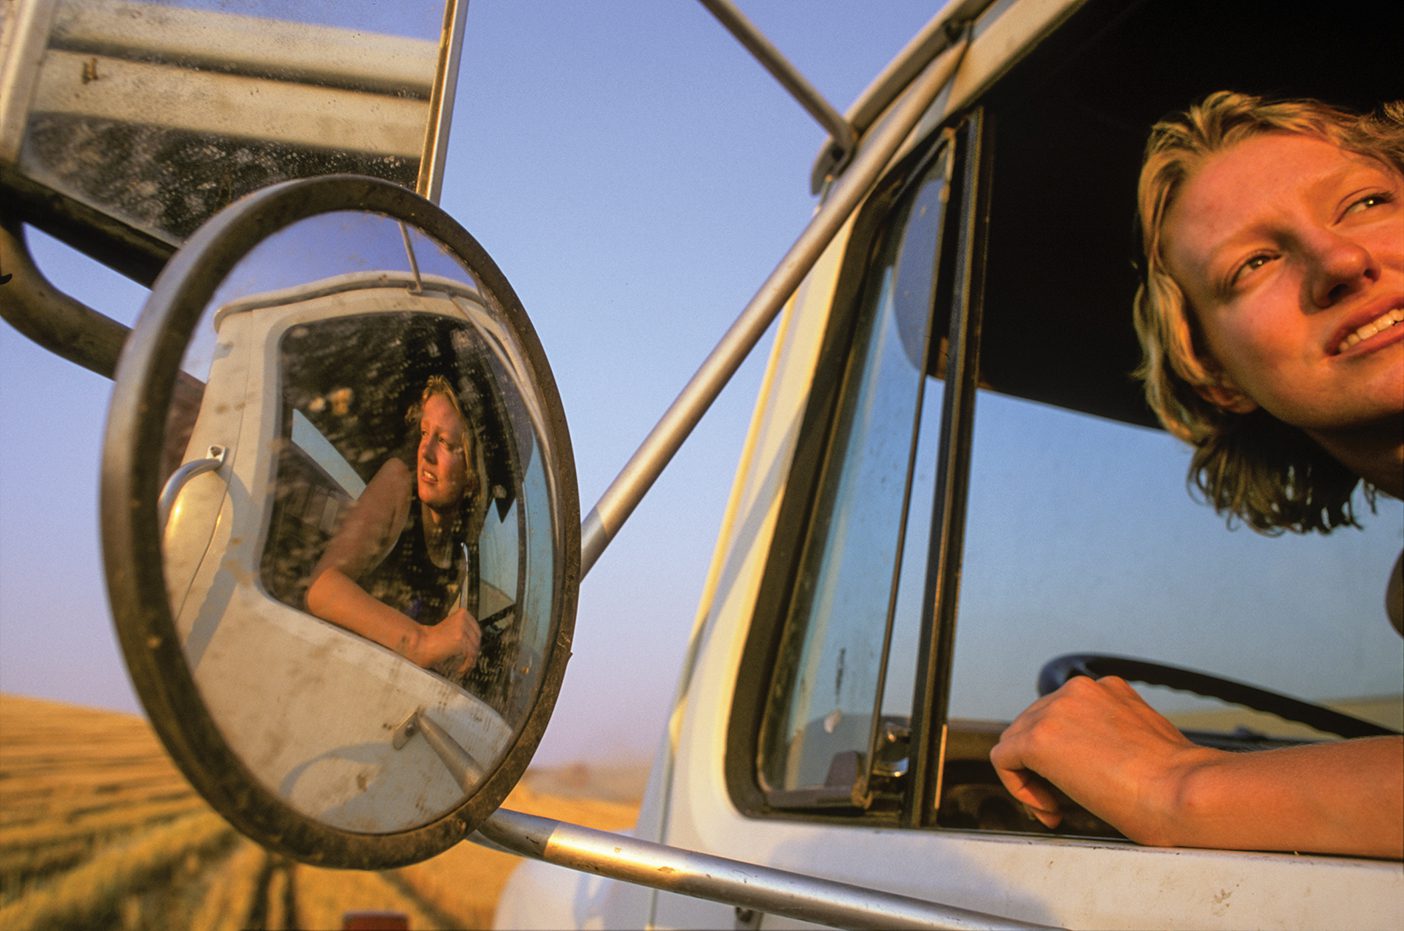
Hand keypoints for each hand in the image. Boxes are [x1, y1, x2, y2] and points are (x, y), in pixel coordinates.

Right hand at [414, 607, 480, 676]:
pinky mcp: (460, 640)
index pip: (476, 630)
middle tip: (467, 662)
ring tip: (462, 667)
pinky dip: (466, 665)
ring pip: (474, 648)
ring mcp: (462, 629)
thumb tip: (477, 646)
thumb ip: (464, 632)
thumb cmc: (432, 640)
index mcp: (462, 613)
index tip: (470, 652)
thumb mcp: (451, 628)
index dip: (474, 643)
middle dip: (472, 652)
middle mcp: (463, 619)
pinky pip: (470, 656)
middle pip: (477, 639)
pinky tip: (459, 669)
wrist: (419, 644)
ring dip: (469, 660)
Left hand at [989, 675, 1219, 844]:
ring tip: (1056, 808)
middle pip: (1034, 725)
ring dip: (1030, 776)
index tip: (1081, 782)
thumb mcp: (1143, 742)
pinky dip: (1017, 786)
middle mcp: (1079, 691)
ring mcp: (1056, 711)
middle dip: (1042, 765)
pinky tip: (1046, 808)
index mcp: (1107, 690)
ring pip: (1016, 740)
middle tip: (1061, 801)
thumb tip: (1089, 759)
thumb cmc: (1175, 782)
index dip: (1064, 753)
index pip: (1062, 715)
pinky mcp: (1039, 739)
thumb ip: (1110, 737)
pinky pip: (1004, 759)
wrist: (1182, 791)